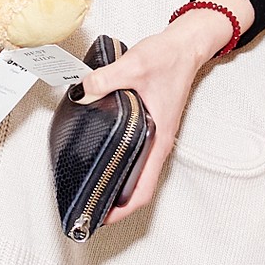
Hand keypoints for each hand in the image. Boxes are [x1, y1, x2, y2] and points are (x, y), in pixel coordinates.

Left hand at [80, 0, 248, 223]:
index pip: (144, 189)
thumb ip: (104, 80)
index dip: (123, 210)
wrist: (184, 46)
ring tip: (88, 188)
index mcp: (160, 138)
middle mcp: (158, 142)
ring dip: (116, 185)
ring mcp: (154, 134)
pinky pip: (134, 154)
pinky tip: (98, 156)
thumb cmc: (167, 58)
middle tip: (86, 208)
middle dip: (114, 203)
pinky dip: (118, 163)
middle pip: (137, 187)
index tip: (101, 218)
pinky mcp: (148, 124)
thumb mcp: (133, 66)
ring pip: (135, 171)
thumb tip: (80, 93)